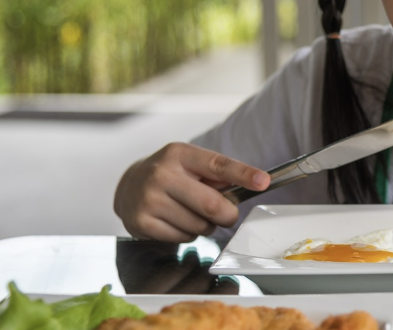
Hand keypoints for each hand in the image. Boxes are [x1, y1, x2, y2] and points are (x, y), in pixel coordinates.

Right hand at [114, 142, 269, 242]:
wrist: (128, 186)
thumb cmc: (171, 175)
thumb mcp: (191, 164)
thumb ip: (218, 175)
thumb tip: (251, 185)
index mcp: (180, 154)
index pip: (218, 165)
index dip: (244, 174)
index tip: (263, 181)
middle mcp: (162, 174)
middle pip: (212, 205)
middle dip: (228, 214)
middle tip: (228, 215)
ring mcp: (150, 199)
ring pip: (200, 225)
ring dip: (206, 225)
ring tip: (193, 214)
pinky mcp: (142, 222)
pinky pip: (183, 237)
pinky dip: (189, 234)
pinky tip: (177, 221)